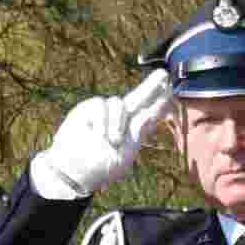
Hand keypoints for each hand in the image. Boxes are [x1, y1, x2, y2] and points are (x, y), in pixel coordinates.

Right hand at [26, 74, 173, 204]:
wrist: (74, 170)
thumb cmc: (100, 167)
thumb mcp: (125, 155)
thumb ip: (138, 133)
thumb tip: (149, 113)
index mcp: (132, 132)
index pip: (148, 114)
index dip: (160, 103)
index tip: (170, 91)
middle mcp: (120, 119)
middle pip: (138, 98)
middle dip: (151, 86)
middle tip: (163, 75)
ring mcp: (105, 113)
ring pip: (120, 103)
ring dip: (117, 122)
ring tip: (113, 140)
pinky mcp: (88, 109)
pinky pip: (100, 106)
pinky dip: (102, 121)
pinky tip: (99, 135)